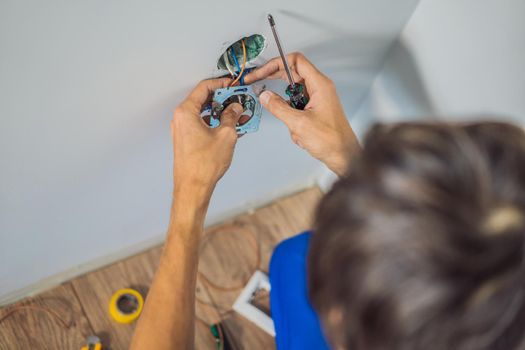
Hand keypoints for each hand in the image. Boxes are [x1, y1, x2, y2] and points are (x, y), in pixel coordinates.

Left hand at [171, 78, 242, 194]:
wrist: (192, 187)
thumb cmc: (204, 164)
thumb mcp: (226, 135)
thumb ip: (231, 116)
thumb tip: (235, 108)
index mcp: (186, 112)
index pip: (204, 88)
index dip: (221, 83)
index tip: (233, 84)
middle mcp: (181, 118)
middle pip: (203, 99)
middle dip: (223, 98)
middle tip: (238, 99)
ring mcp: (183, 130)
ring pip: (204, 113)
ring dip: (221, 112)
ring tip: (238, 115)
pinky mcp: (186, 140)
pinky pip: (202, 125)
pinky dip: (216, 123)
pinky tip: (231, 128)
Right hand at [245, 53, 358, 175]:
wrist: (343, 155)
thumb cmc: (331, 140)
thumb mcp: (299, 123)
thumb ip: (278, 107)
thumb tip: (265, 96)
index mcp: (319, 84)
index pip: (295, 61)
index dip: (276, 63)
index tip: (262, 72)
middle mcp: (319, 88)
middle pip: (291, 73)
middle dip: (273, 78)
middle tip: (256, 81)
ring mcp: (317, 98)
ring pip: (292, 93)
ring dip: (286, 108)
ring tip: (291, 124)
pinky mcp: (314, 109)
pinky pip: (297, 107)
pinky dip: (292, 118)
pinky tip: (298, 133)